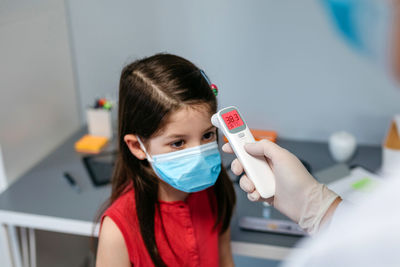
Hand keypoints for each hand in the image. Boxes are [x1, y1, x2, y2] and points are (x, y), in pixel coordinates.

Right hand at [222, 140, 339, 233]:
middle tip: (239, 169)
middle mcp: (266, 167)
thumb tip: (248, 145)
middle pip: (243, 163)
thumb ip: (264, 147)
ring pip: (245, 179)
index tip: (228, 144)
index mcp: (271, 155)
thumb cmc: (298, 180)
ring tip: (254, 187)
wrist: (305, 204)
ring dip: (246, 183)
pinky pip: (250, 192)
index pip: (251, 146)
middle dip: (238, 166)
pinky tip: (259, 195)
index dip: (238, 145)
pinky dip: (252, 194)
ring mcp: (264, 181)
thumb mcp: (282, 156)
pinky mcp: (263, 194)